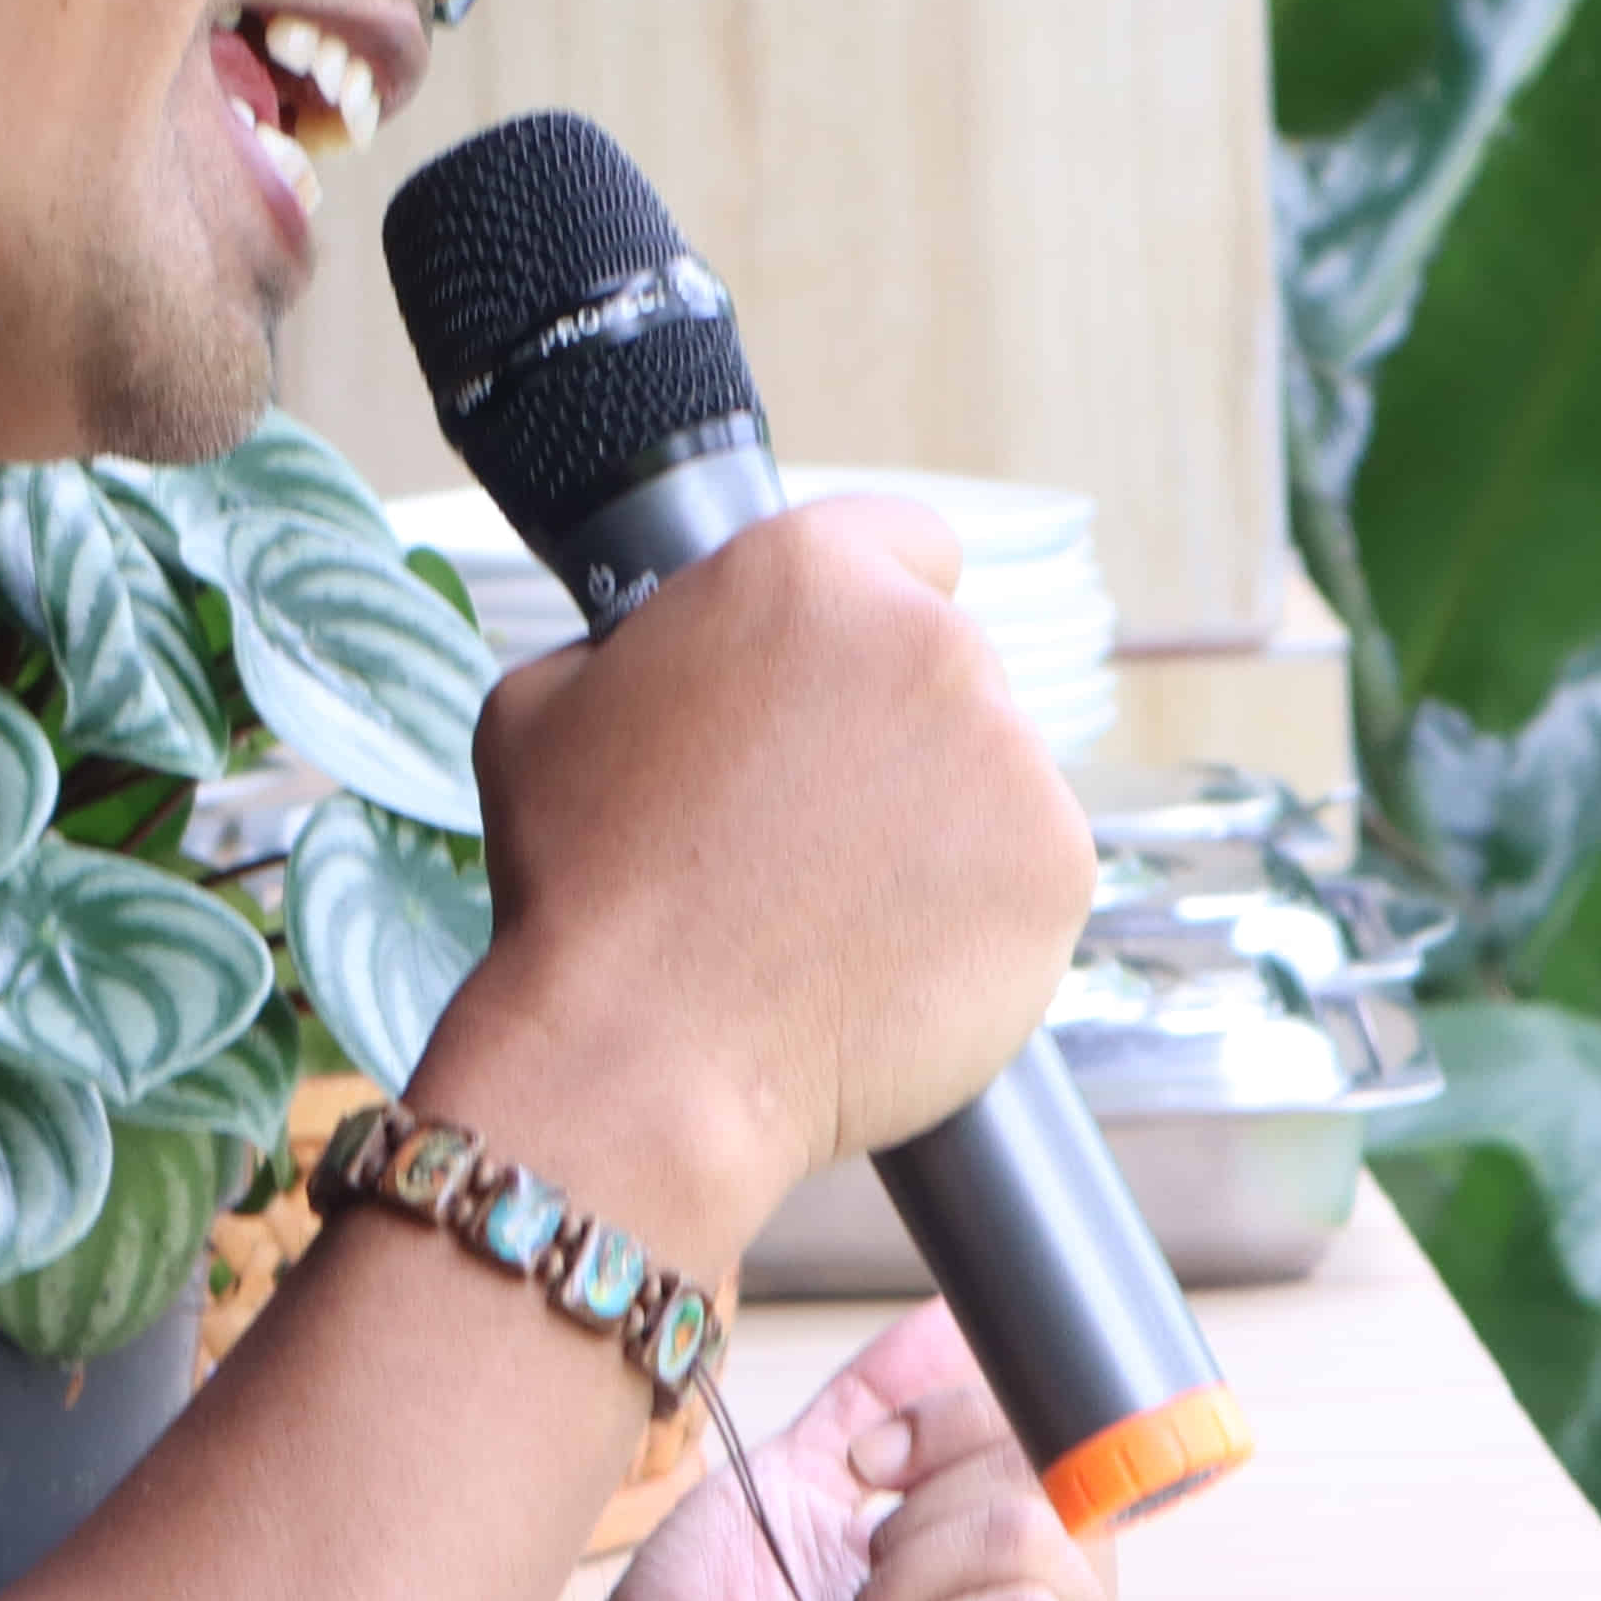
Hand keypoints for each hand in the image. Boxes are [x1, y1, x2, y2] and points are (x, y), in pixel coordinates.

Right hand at [447, 498, 1092, 1236]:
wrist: (646, 1057)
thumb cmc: (580, 888)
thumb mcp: (542, 705)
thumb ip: (627, 647)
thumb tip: (654, 659)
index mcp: (804, 572)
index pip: (902, 543)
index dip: (861, 617)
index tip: (836, 681)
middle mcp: (928, 641)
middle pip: (946, 666)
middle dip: (892, 734)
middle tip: (810, 829)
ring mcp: (1008, 756)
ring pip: (992, 773)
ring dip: (939, 823)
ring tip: (838, 910)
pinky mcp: (1058, 867)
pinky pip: (1030, 870)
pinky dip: (979, 912)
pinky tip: (888, 956)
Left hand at [575, 1308, 1123, 1600]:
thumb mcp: (787, 1493)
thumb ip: (873, 1404)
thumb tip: (946, 1316)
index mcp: (986, 1566)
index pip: (1054, 1446)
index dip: (964, 1422)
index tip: (868, 1461)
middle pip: (1058, 1483)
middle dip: (929, 1508)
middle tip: (860, 1578)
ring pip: (1047, 1544)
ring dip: (921, 1576)